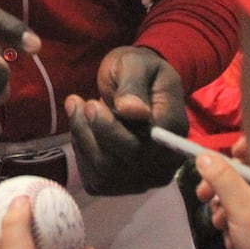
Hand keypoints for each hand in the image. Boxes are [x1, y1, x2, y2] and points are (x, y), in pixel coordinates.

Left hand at [65, 46, 186, 194]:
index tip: (90, 104)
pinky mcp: (125, 184)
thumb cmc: (139, 69)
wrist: (139, 82)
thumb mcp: (136, 64)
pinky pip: (96, 182)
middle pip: (117, 165)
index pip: (139, 147)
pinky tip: (81, 131)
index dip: (109, 130)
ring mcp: (146, 178)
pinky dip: (82, 157)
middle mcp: (165, 163)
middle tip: (76, 101)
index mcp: (173, 131)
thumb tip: (133, 111)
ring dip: (81, 142)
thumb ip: (133, 86)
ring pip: (103, 175)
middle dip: (88, 133)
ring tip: (76, 109)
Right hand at [196, 137, 249, 248]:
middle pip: (246, 174)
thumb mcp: (242, 208)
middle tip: (202, 195)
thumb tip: (203, 155)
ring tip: (219, 225)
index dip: (238, 150)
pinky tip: (232, 241)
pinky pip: (249, 217)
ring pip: (243, 198)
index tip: (217, 161)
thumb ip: (222, 178)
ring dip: (226, 209)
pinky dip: (237, 225)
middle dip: (221, 186)